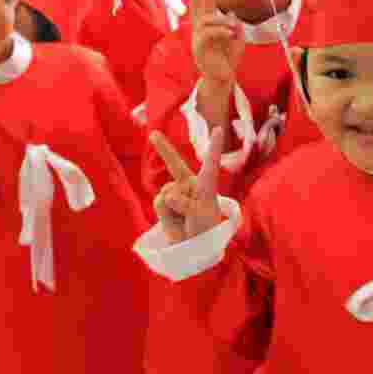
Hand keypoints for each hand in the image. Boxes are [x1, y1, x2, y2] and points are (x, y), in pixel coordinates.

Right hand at [150, 127, 225, 242]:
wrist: (192, 245)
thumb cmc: (204, 228)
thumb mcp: (200, 217)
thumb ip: (186, 205)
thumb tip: (167, 194)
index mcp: (205, 185)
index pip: (210, 164)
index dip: (215, 146)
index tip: (219, 129)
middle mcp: (188, 184)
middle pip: (175, 164)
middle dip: (164, 149)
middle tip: (153, 134)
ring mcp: (175, 192)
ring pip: (167, 193)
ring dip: (174, 210)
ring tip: (184, 220)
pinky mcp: (163, 202)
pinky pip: (160, 203)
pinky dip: (166, 215)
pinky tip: (174, 221)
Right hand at [189, 0, 244, 85]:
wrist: (222, 78)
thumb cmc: (228, 59)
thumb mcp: (236, 40)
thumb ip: (234, 26)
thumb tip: (231, 14)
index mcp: (207, 27)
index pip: (205, 5)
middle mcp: (199, 30)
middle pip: (197, 6)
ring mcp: (197, 38)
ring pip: (204, 20)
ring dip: (220, 20)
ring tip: (233, 27)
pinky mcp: (199, 48)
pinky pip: (206, 34)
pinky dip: (220, 31)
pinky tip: (231, 33)